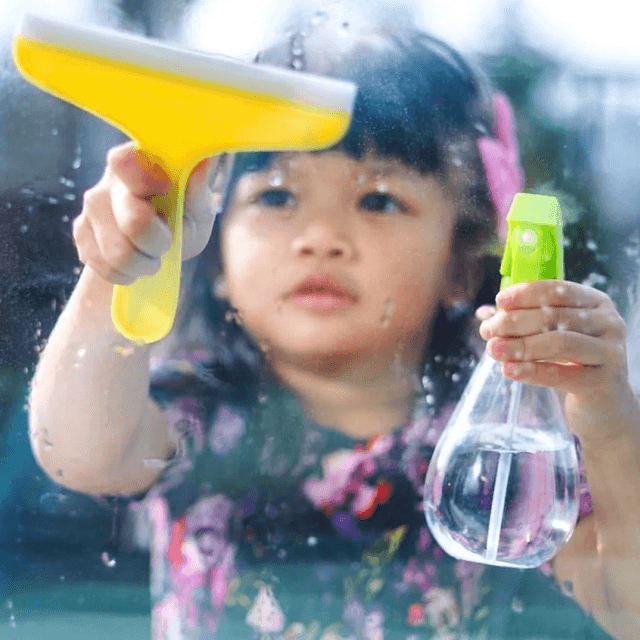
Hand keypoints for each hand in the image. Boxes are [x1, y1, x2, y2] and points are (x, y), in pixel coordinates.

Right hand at [72, 141, 216, 284]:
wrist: (157, 248)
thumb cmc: (182, 220)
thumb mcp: (198, 208)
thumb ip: (197, 190)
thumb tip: (202, 161)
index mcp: (141, 161)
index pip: (126, 161)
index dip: (146, 183)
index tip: (164, 193)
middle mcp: (110, 179)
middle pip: (134, 221)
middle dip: (157, 243)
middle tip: (166, 243)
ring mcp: (92, 205)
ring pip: (117, 253)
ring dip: (142, 264)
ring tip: (151, 256)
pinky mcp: (80, 231)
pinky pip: (102, 265)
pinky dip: (124, 273)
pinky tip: (133, 262)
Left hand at [476, 280, 634, 442]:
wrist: (603, 404)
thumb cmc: (573, 361)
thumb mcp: (552, 335)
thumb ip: (523, 321)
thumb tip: (484, 312)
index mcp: (595, 302)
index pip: (558, 291)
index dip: (526, 294)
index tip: (499, 301)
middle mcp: (608, 322)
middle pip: (555, 316)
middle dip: (514, 322)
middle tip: (487, 330)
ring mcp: (610, 352)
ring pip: (559, 342)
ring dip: (520, 345)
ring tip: (493, 349)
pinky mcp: (604, 382)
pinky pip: (562, 375)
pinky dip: (531, 371)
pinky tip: (509, 370)